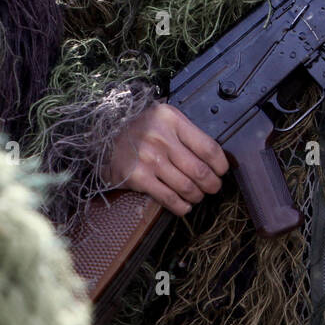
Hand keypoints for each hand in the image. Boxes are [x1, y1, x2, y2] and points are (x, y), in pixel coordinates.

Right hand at [101, 104, 228, 215]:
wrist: (103, 135)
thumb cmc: (139, 128)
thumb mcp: (163, 118)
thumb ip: (186, 132)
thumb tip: (213, 157)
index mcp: (171, 120)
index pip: (208, 147)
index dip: (221, 164)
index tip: (222, 171)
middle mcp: (161, 138)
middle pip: (200, 170)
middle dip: (212, 184)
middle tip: (213, 187)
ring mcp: (149, 158)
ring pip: (187, 186)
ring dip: (197, 196)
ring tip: (197, 196)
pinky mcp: (138, 177)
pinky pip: (169, 198)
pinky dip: (181, 206)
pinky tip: (184, 205)